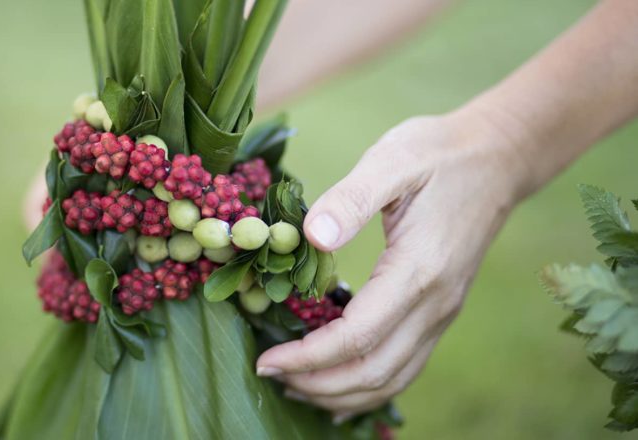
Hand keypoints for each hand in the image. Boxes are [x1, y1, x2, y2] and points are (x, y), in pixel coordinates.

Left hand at [256, 109, 526, 420]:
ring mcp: (442, 312)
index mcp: (419, 270)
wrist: (496, 158)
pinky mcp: (440, 310)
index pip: (358, 337)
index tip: (267, 359)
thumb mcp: (392, 159)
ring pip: (393, 378)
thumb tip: (311, 236)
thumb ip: (351, 198)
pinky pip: (405, 366)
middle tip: (270, 375)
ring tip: (296, 386)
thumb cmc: (439, 154)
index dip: (308, 356)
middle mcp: (436, 304)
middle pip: (375, 372)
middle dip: (318, 384)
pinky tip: (339, 383)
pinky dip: (369, 385)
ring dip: (342, 393)